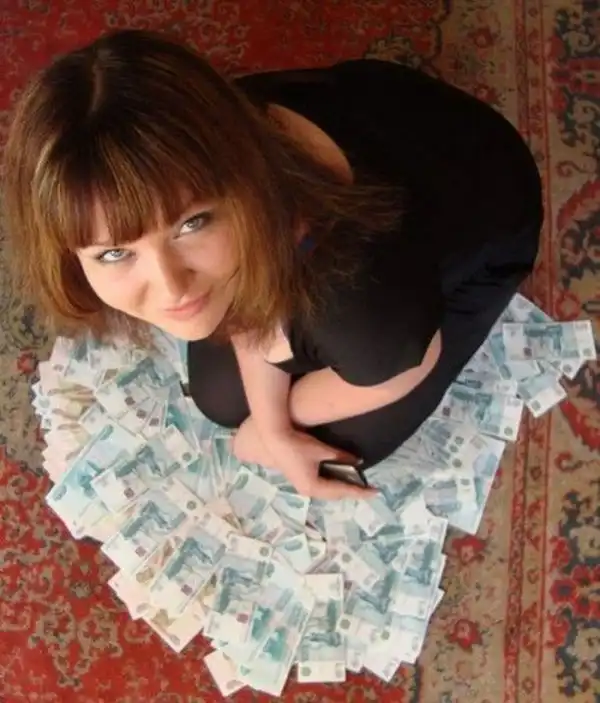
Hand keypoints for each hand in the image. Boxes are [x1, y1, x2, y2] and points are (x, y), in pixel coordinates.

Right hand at [232, 417, 376, 499]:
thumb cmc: (299, 445)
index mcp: (314, 486)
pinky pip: (321, 486)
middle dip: (351, 492)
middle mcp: (308, 491)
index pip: (342, 491)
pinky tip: (339, 479)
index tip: (375, 492)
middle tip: (367, 489)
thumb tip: (358, 461)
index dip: (360, 491)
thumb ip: (341, 457)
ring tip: (356, 485)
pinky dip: (332, 483)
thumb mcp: (323, 450)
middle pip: (335, 495)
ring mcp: (302, 486)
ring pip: (327, 491)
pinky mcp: (299, 479)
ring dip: (341, 488)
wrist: (274, 439)